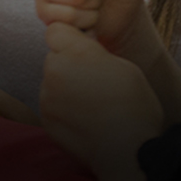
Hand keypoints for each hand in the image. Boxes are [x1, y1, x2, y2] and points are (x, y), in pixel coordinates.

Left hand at [38, 22, 160, 180]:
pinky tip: (86, 121)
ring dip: (65, 89)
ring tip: (92, 106)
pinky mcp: (46, 119)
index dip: (69, 40)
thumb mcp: (123, 67)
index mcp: (77, 52)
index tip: (83, 52)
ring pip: (51, 84)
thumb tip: (82, 50)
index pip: (55, 30)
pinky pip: (51, 107)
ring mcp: (47, 96)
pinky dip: (64, 111)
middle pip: (54, 58)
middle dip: (68, 66)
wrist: (128, 150)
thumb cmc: (134, 106)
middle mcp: (56, 70)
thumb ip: (95, 54)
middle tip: (93, 83)